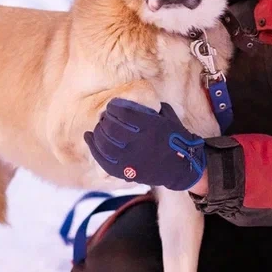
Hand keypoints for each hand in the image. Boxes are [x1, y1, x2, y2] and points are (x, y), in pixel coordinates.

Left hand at [84, 99, 205, 190]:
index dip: (114, 107)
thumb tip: (132, 100)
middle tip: (104, 117)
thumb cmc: (175, 138)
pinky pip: (104, 161)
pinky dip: (94, 148)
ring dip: (97, 133)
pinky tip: (89, 138)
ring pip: (105, 145)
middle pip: (111, 129)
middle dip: (104, 120)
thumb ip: (150, 108)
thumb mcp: (168, 117)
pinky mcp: (128, 172)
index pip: (123, 113)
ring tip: (98, 128)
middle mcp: (140, 143)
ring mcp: (132, 160)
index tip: (112, 106)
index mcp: (151, 127)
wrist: (182, 167)